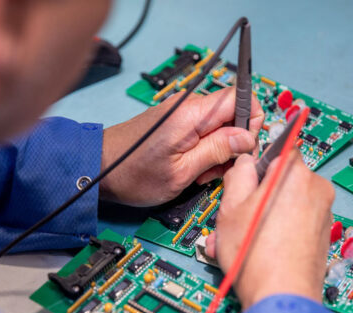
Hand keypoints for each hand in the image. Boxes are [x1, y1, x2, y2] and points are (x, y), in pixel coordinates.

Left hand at [99, 87, 263, 205]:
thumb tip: (247, 138)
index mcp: (192, 113)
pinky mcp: (175, 122)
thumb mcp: (182, 172)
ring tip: (198, 173)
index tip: (243, 148)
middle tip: (215, 170)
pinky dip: (203, 150)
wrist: (101, 170)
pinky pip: (202, 131)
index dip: (251, 122)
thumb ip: (217, 150)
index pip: (241, 98)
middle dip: (232, 144)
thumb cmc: (134, 174)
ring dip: (217, 151)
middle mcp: (188, 105)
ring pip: (219, 126)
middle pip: (232, 114)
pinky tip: (191, 168)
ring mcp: (181, 113)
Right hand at [206, 150, 334, 307]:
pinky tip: (254, 248)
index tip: (245, 180)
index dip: (256, 165)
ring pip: (284, 204)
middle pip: (280, 181)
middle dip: (255, 196)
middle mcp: (316, 191)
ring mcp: (322, 215)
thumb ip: (237, 175)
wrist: (280, 296)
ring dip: (259, 217)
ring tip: (237, 240)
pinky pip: (294, 223)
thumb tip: (245, 165)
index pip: (278, 149)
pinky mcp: (321, 235)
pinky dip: (274, 230)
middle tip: (234, 217)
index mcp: (295, 175)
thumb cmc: (255, 255)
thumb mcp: (229, 208)